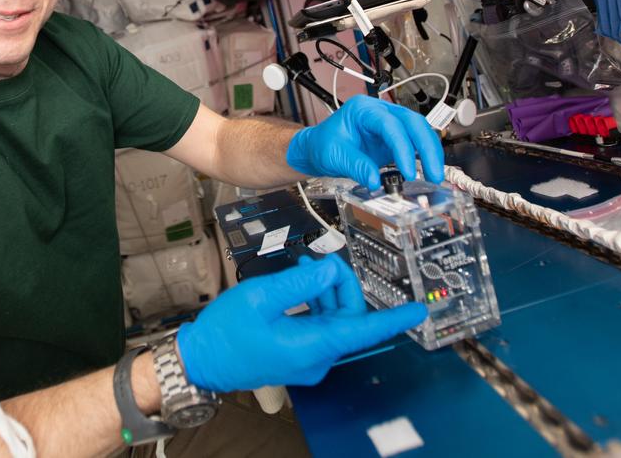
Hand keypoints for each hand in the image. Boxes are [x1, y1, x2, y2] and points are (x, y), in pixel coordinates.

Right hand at [176, 256, 426, 391]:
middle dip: (338, 283)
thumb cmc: (226, 330)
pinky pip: (319, 327)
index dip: (394, 319)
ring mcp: (308, 360)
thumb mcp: (261, 297)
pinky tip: (298, 284)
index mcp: (313, 345)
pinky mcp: (299, 356)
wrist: (202, 359)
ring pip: (334, 319)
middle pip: (348, 316)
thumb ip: (301, 283)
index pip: (363, 330)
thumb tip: (329, 271)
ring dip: (323, 291)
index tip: (419, 311)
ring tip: (302, 267)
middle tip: (318, 260)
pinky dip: (314, 303)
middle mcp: (317, 357)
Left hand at [286, 94, 443, 189]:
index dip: (402, 148)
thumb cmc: (323, 144)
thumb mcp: (335, 156)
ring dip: (430, 151)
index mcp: (363, 110)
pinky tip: (429, 168)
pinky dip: (424, 154)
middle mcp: (379, 112)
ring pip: (419, 129)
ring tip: (434, 174)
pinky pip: (415, 142)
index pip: (390, 125)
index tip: (408, 171)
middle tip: (434, 172)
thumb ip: (356, 167)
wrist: (318, 148)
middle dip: (427, 147)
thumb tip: (376, 181)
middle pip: (412, 122)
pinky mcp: (393, 137)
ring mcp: (389, 123)